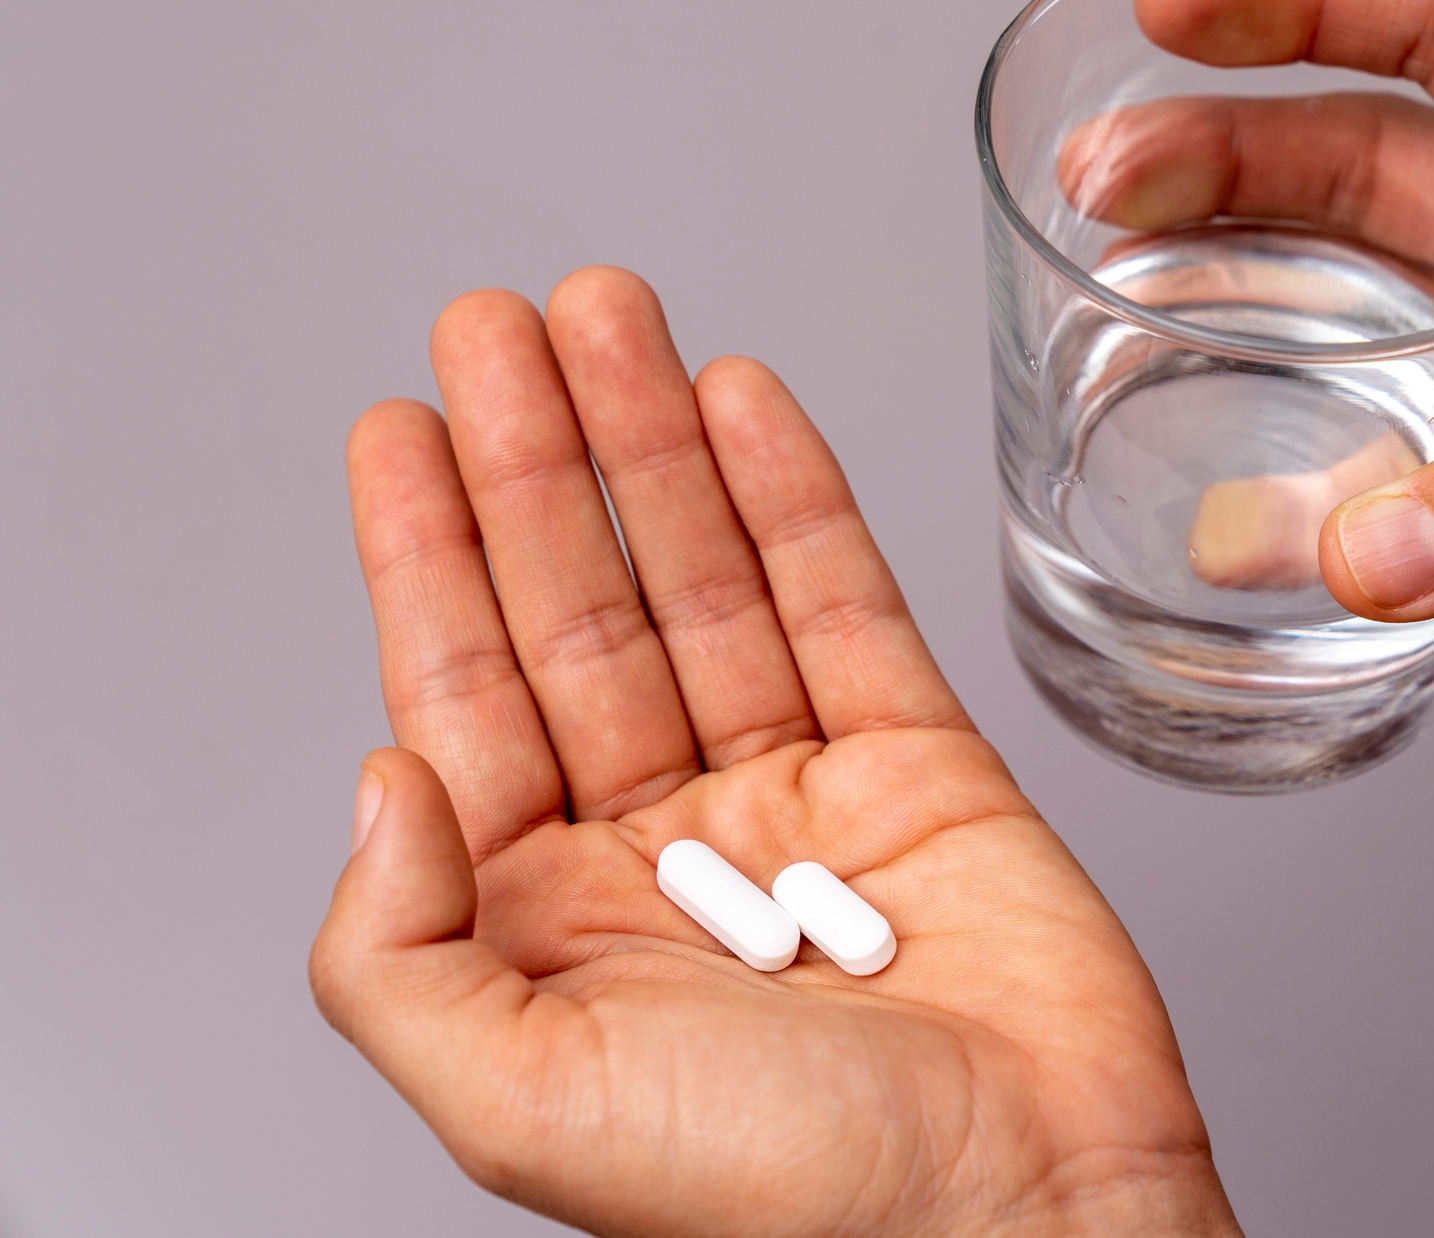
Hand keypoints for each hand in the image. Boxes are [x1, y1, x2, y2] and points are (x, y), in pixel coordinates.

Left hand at [311, 269, 1240, 1236]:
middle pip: (584, 610)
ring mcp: (798, 801)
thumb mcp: (523, 1108)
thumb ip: (398, 955)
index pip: (468, 697)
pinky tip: (744, 407)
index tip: (402, 427)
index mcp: (553, 927)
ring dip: (653, 448)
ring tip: (615, 318)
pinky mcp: (922, 769)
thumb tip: (378, 780)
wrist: (1023, 1220)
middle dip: (536, 462)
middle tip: (501, 327)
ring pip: (709, 586)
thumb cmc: (791, 1203)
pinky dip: (796, 501)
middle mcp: (666, 850)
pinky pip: (846, 607)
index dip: (428, 555)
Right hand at [1065, 0, 1433, 937]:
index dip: (1312, 0)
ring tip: (1121, 305)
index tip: (1181, 12)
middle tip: (1107, 185)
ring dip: (1241, 304)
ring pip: (1355, 314)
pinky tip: (1234, 510)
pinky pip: (1387, 483)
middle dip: (1230, 159)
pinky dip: (1304, 496)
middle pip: (1366, 166)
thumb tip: (1360, 547)